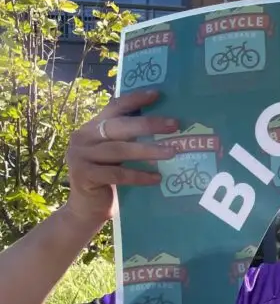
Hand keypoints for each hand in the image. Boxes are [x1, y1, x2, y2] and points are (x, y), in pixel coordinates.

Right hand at [64, 89, 179, 227]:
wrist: (87, 209)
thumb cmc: (109, 179)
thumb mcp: (118, 155)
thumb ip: (129, 139)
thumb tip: (166, 125)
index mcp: (92, 128)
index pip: (114, 107)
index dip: (134, 100)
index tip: (157, 94)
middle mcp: (83, 138)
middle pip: (119, 126)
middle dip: (149, 124)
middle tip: (175, 125)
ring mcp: (80, 156)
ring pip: (120, 150)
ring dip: (149, 150)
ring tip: (173, 152)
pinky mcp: (84, 176)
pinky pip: (117, 173)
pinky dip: (139, 175)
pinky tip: (157, 178)